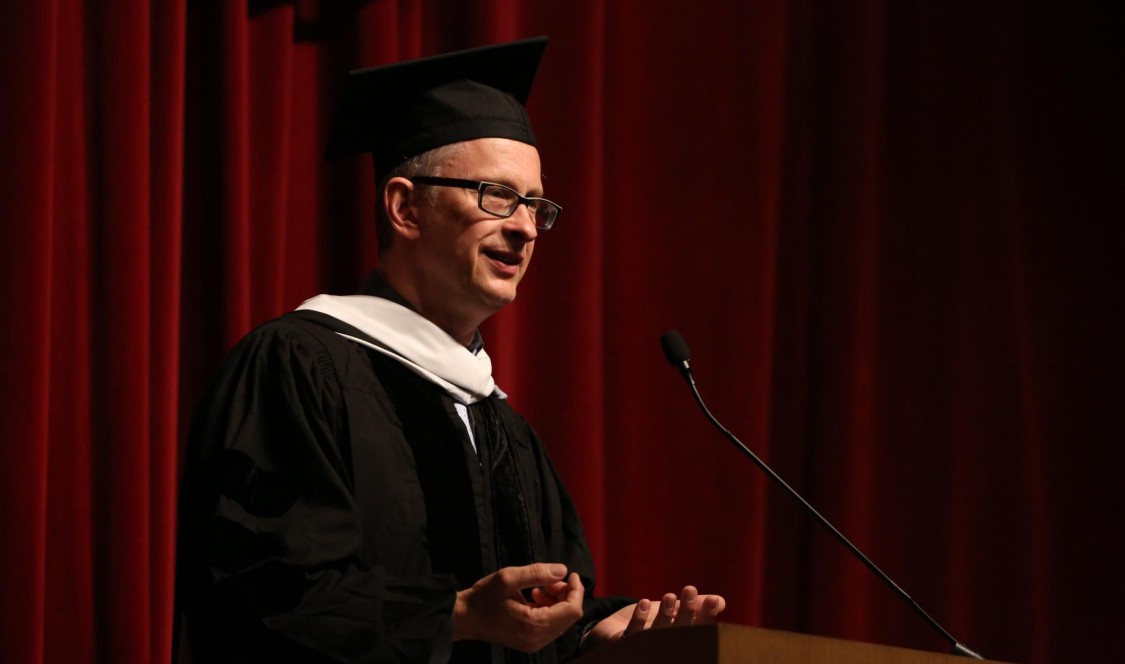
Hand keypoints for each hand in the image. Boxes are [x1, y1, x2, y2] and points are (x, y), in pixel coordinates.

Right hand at [453, 563, 584, 652]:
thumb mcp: (508, 578)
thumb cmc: (484, 597)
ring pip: (561, 621)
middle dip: (565, 594)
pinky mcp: (530, 643)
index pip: (572, 610)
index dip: (576, 590)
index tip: (571, 574)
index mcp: (536, 624)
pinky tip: (534, 597)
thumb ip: (537, 573)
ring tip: (540, 587)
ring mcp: (535, 643)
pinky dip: (549, 609)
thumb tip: (563, 571)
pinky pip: (550, 626)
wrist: (464, 618)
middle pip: (569, 616)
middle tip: (550, 580)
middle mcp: (539, 639)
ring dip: (557, 601)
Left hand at [581, 585, 725, 650]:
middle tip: (689, 590)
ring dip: (664, 614)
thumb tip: (720, 601)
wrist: (614, 631)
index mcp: (679, 640)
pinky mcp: (623, 645)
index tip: (713, 601)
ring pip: (657, 633)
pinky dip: (639, 619)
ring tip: (669, 596)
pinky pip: (632, 635)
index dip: (705, 616)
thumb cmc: (650, 621)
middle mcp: (665, 648)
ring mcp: (645, 649)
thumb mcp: (673, 611)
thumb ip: (696, 605)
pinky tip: (644, 604)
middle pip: (679, 632)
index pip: (697, 630)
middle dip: (686, 611)